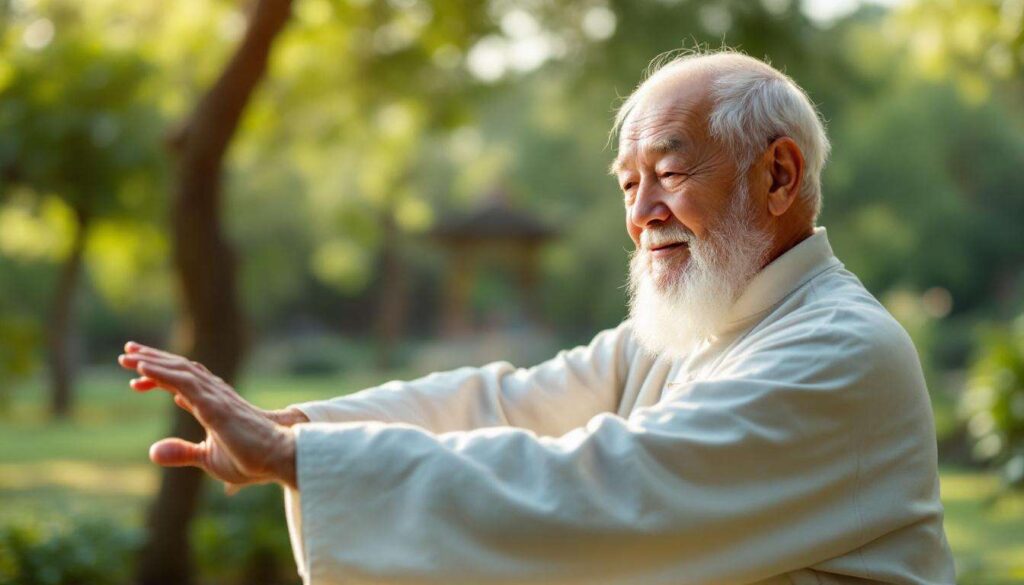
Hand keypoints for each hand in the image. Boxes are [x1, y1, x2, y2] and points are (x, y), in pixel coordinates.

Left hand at [118, 342, 298, 489]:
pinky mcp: (214, 405)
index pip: (182, 382)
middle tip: (127, 349)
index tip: (136, 375)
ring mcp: (214, 397)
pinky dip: (161, 373)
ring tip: (127, 354)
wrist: (278, 459)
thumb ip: (182, 452)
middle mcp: (213, 394)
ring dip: (151, 361)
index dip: (159, 375)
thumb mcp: (208, 458)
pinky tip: (142, 367)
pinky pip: (184, 382)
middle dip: (152, 358)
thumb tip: (152, 451)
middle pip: (179, 368)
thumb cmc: (250, 459)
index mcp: (212, 404)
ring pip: (179, 370)